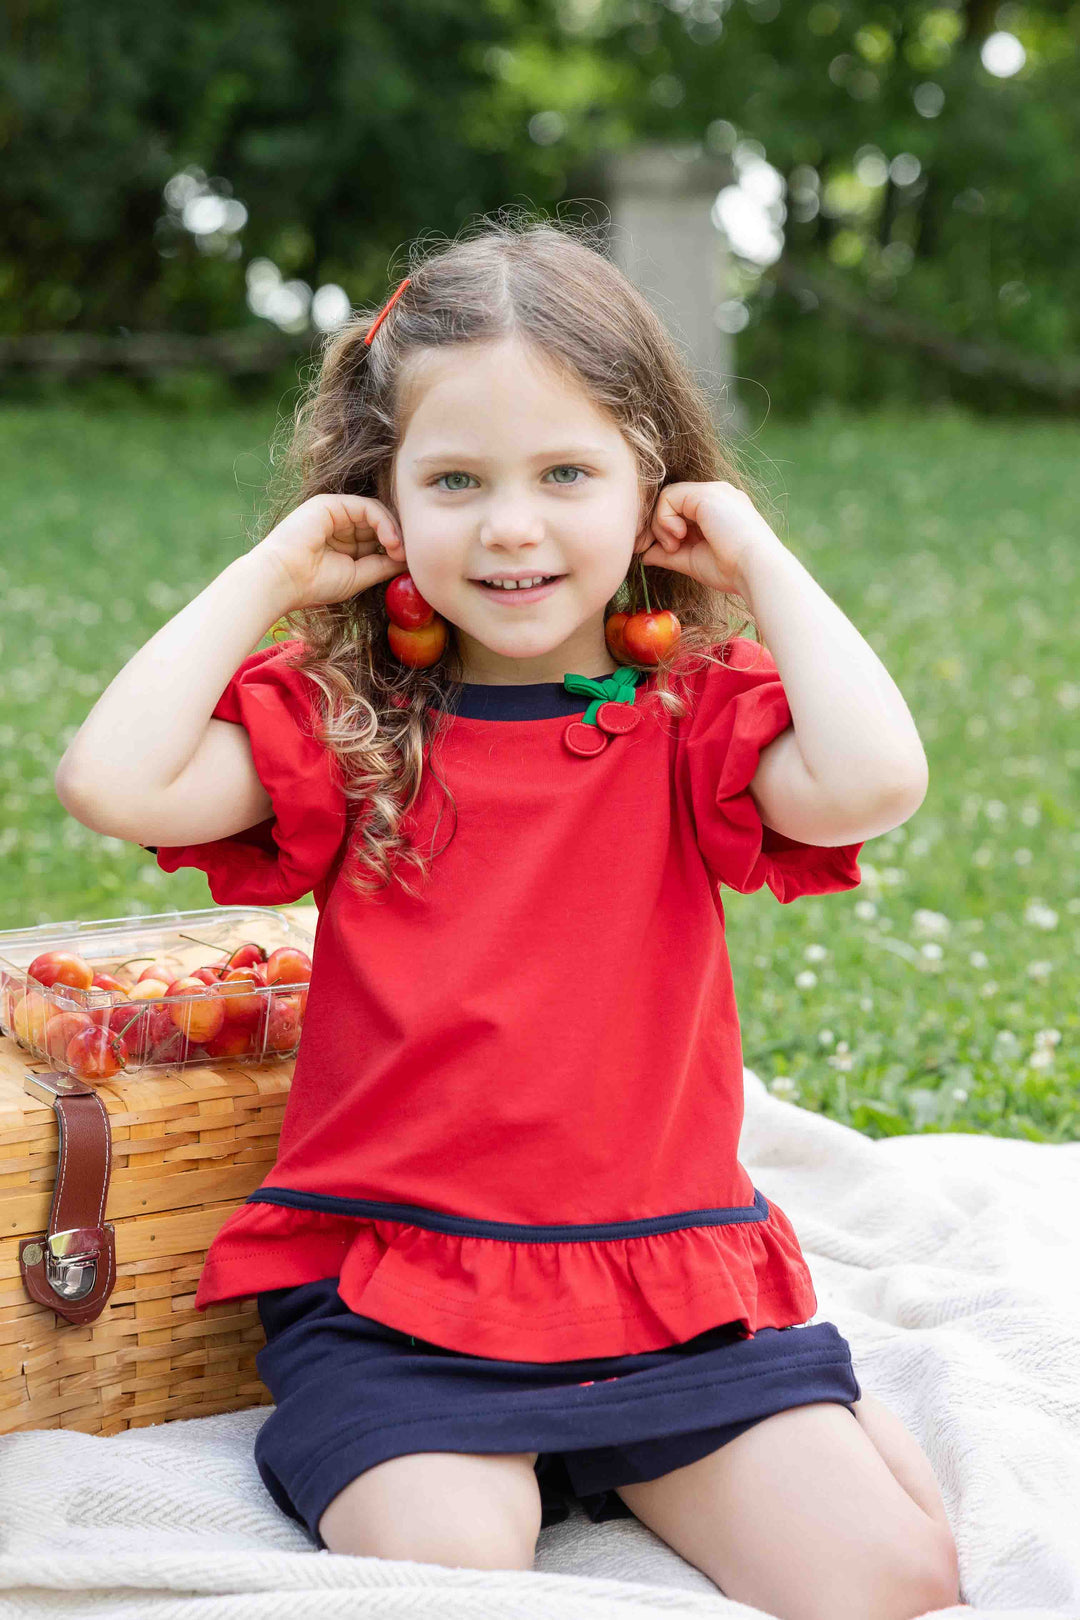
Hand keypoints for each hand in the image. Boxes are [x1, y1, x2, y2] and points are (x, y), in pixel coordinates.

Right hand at [254, 493, 407, 610]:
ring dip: (394, 530)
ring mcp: (335, 513)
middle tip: (409, 555)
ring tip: (399, 550)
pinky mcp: (331, 504)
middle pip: (380, 522)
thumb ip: (382, 566)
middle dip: (398, 537)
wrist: (283, 580)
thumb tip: (408, 561)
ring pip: (376, 512)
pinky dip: (383, 522)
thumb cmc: (314, 584)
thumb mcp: (358, 576)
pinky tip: (390, 540)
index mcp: (344, 543)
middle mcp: (340, 525)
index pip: (378, 537)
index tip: (408, 563)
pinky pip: (367, 507)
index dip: (395, 547)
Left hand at [637, 481, 784, 597]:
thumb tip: (644, 555)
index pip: (679, 510)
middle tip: (664, 549)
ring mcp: (713, 491)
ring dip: (661, 525)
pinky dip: (664, 519)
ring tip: (675, 545)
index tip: (661, 551)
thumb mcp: (692, 560)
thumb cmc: (731, 570)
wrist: (755, 569)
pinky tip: (679, 536)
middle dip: (658, 527)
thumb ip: (668, 554)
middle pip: (671, 502)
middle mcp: (716, 495)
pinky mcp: (705, 493)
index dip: (663, 528)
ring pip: (667, 498)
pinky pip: (668, 497)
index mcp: (717, 510)